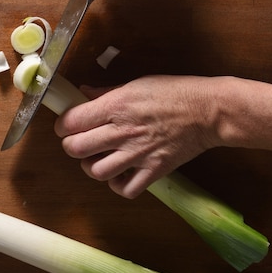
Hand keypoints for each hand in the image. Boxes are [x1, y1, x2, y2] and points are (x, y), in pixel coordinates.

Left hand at [54, 75, 217, 198]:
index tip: (66, 126)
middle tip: (78, 142)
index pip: (72, 122)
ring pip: (96, 171)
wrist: (208, 111)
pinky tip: (119, 174)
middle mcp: (123, 131)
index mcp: (116, 105)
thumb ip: (106, 92)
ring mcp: (138, 154)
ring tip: (98, 158)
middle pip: (76, 148)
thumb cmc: (174, 91)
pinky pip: (125, 189)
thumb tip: (82, 93)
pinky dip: (117, 185)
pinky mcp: (154, 171)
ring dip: (91, 166)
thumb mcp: (136, 83)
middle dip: (71, 146)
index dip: (62, 126)